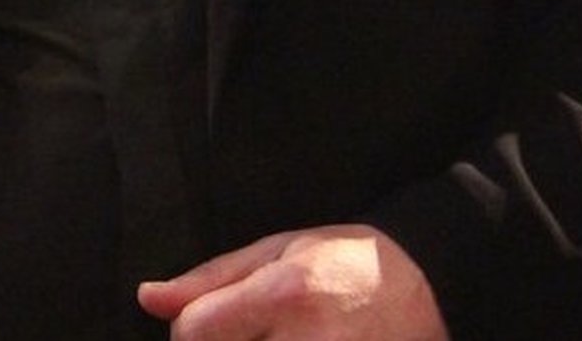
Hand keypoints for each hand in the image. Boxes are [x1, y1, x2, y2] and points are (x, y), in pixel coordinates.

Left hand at [137, 224, 448, 339]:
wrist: (432, 286)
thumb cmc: (346, 261)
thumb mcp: (277, 249)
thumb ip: (209, 280)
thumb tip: (148, 299)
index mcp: (284, 294)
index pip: (194, 333)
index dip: (187, 332)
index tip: (206, 325)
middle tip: (246, 333)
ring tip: (273, 337)